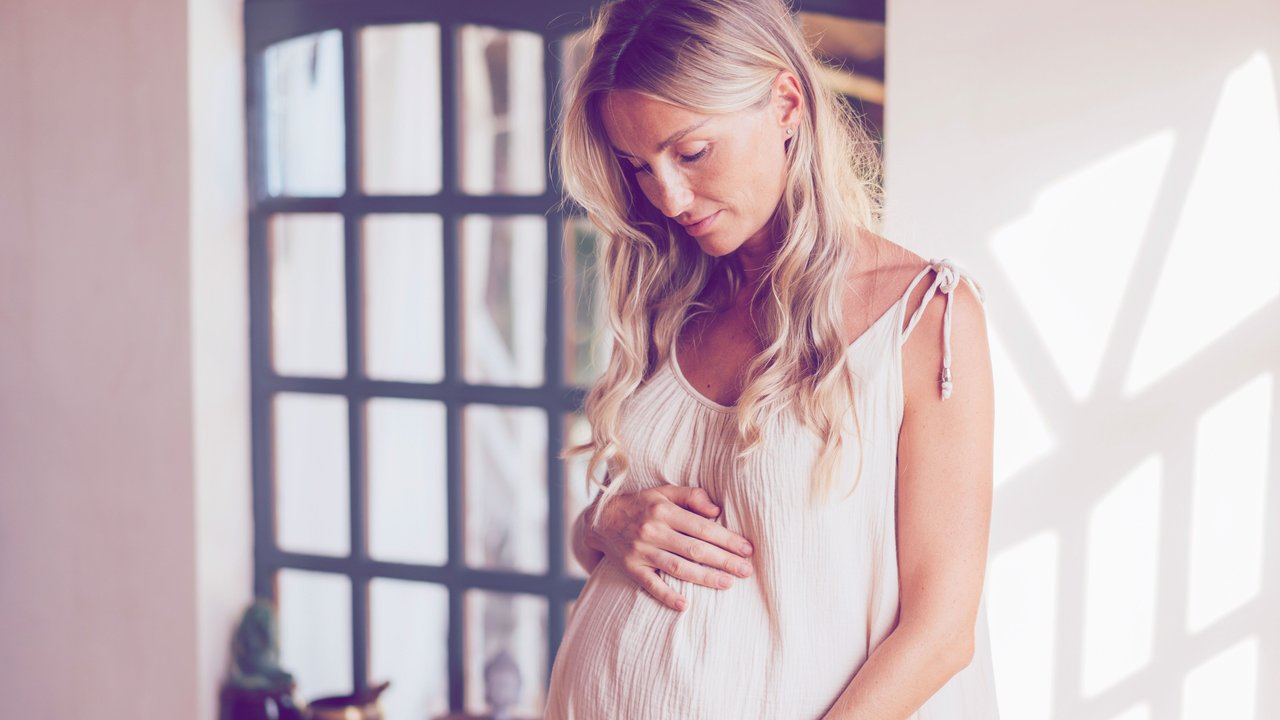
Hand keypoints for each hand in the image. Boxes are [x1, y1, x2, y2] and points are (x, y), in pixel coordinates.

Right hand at [585, 485, 754, 610]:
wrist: (599, 520)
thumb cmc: (640, 505)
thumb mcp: (663, 491)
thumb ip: (690, 496)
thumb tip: (716, 510)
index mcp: (663, 511)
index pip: (702, 527)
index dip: (727, 539)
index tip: (747, 549)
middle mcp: (653, 531)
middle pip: (695, 549)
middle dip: (723, 560)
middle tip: (747, 570)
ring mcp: (641, 551)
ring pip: (678, 568)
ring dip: (705, 578)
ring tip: (728, 584)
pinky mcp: (631, 568)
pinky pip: (650, 584)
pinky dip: (666, 596)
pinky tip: (684, 605)